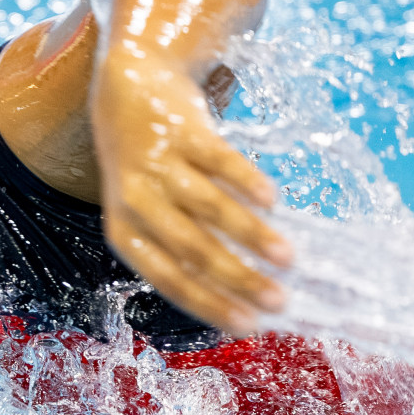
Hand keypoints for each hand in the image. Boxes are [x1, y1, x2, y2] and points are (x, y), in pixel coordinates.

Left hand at [90, 56, 292, 336]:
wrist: (125, 88)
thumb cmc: (146, 169)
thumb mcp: (146, 211)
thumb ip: (184, 246)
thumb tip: (243, 294)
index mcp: (125, 231)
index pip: (168, 278)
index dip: (210, 304)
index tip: (250, 326)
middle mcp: (135, 200)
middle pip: (192, 249)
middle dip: (238, 280)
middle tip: (280, 302)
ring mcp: (158, 163)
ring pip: (209, 208)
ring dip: (252, 237)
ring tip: (289, 259)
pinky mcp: (182, 130)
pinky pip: (220, 161)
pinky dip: (247, 183)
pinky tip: (273, 202)